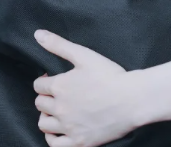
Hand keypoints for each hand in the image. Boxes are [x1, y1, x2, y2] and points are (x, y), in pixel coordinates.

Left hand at [32, 30, 137, 146]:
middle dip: (46, 97)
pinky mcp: (80, 142)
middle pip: (39, 104)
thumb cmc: (110, 75)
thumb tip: (37, 34)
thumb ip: (58, 44)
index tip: (52, 78)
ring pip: (44, 124)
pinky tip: (57, 132)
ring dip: (46, 117)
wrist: (133, 99)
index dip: (44, 80)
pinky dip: (52, 139)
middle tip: (57, 94)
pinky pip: (55, 145)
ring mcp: (69, 127)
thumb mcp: (83, 54)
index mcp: (59, 86)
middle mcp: (60, 108)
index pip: (38, 85)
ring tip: (56, 111)